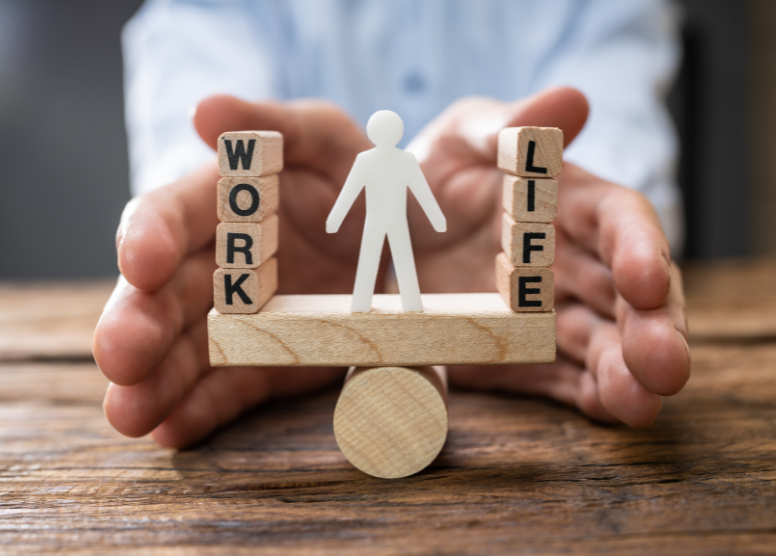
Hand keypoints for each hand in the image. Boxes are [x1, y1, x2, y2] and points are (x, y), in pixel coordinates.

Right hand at [94, 97, 383, 446]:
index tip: (139, 262)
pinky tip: (172, 431)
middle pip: (164, 293)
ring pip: (185, 349)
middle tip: (120, 356)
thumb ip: (271, 122)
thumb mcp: (326, 139)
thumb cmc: (355, 174)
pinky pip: (229, 388)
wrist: (398, 235)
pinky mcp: (266, 363)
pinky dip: (201, 410)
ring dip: (155, 381)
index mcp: (223, 204)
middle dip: (137, 324)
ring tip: (130, 414)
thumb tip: (203, 112)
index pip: (171, 214)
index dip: (149, 235)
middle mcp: (219, 266)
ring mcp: (241, 321)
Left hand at [406, 87, 689, 425]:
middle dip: (654, 328)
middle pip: (628, 295)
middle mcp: (570, 263)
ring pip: (605, 344)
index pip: (619, 223)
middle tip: (667, 364)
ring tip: (642, 402)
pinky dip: (592, 395)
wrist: (381, 238)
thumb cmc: (426, 174)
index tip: (645, 279)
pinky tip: (612, 410)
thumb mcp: (454, 139)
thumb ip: (504, 124)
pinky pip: (566, 380)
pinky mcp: (525, 358)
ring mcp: (549, 316)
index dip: (640, 249)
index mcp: (566, 205)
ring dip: (629, 372)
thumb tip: (571, 100)